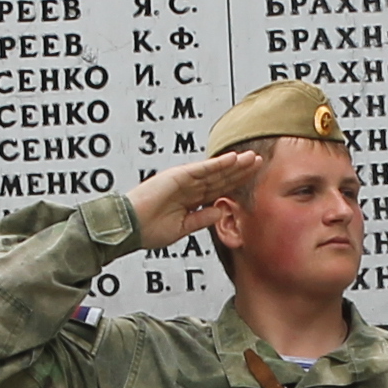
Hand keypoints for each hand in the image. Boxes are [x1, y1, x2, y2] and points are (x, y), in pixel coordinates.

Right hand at [126, 150, 261, 250]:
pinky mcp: (177, 176)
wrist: (129, 228)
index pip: (217, 189)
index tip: (252, 179)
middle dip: (239, 171)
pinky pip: (202, 169)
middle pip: (220, 178)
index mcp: (189, 200)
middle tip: (258, 162)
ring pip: (214, 171)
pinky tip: (233, 159)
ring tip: (251, 158)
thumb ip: (202, 219)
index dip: (235, 183)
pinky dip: (218, 164)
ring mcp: (183, 180)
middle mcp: (188, 187)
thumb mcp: (183, 228)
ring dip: (234, 164)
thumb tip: (221, 211)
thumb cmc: (148, 230)